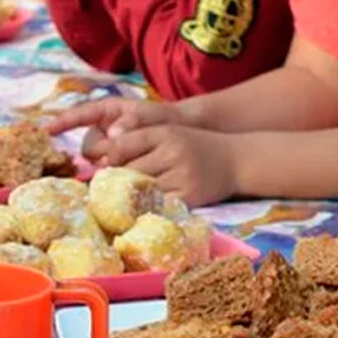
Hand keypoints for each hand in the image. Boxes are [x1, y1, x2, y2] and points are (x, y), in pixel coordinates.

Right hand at [48, 98, 191, 163]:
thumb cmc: (165, 119)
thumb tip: (113, 134)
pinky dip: (109, 177)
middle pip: (89, 146)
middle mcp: (102, 131)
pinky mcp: (116, 165)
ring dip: (108, 166)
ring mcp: (108, 149)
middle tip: (115, 158)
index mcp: (106, 112)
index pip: (79, 115)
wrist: (185, 134)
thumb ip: (133, 121)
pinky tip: (114, 185)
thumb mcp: (152, 115)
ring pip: (96, 162)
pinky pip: (104, 171)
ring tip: (127, 168)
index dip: (63, 122)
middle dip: (99, 153)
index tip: (45, 131)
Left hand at [102, 125, 238, 206]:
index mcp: (164, 132)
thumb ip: (135, 140)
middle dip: (116, 178)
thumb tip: (100, 158)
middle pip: (127, 170)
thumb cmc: (193, 146)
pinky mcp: (190, 196)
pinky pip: (157, 204)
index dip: (106, 156)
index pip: (121, 145)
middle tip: (107, 184)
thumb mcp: (167, 133)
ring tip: (123, 195)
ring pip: (140, 189)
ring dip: (129, 194)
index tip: (101, 163)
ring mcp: (182, 175)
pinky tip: (142, 205)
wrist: (237, 160)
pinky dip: (147, 205)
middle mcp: (173, 151)